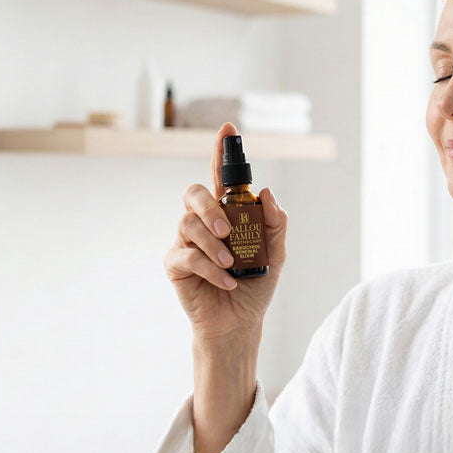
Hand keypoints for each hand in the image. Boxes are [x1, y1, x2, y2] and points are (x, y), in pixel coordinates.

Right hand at [163, 122, 290, 345]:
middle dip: (210, 207)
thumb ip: (275, 223)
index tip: (228, 129)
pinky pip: (185, 255)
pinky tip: (226, 281)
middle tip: (228, 231)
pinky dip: (209, 268)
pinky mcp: (176, 264)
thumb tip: (266, 192)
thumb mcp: (276, 253)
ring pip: (188, 223)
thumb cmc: (255, 285)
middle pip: (194, 192)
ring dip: (213, 244)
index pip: (222, 176)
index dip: (222, 151)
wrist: (239, 324)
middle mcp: (203, 222)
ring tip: (231, 264)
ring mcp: (186, 241)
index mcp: (227, 213)